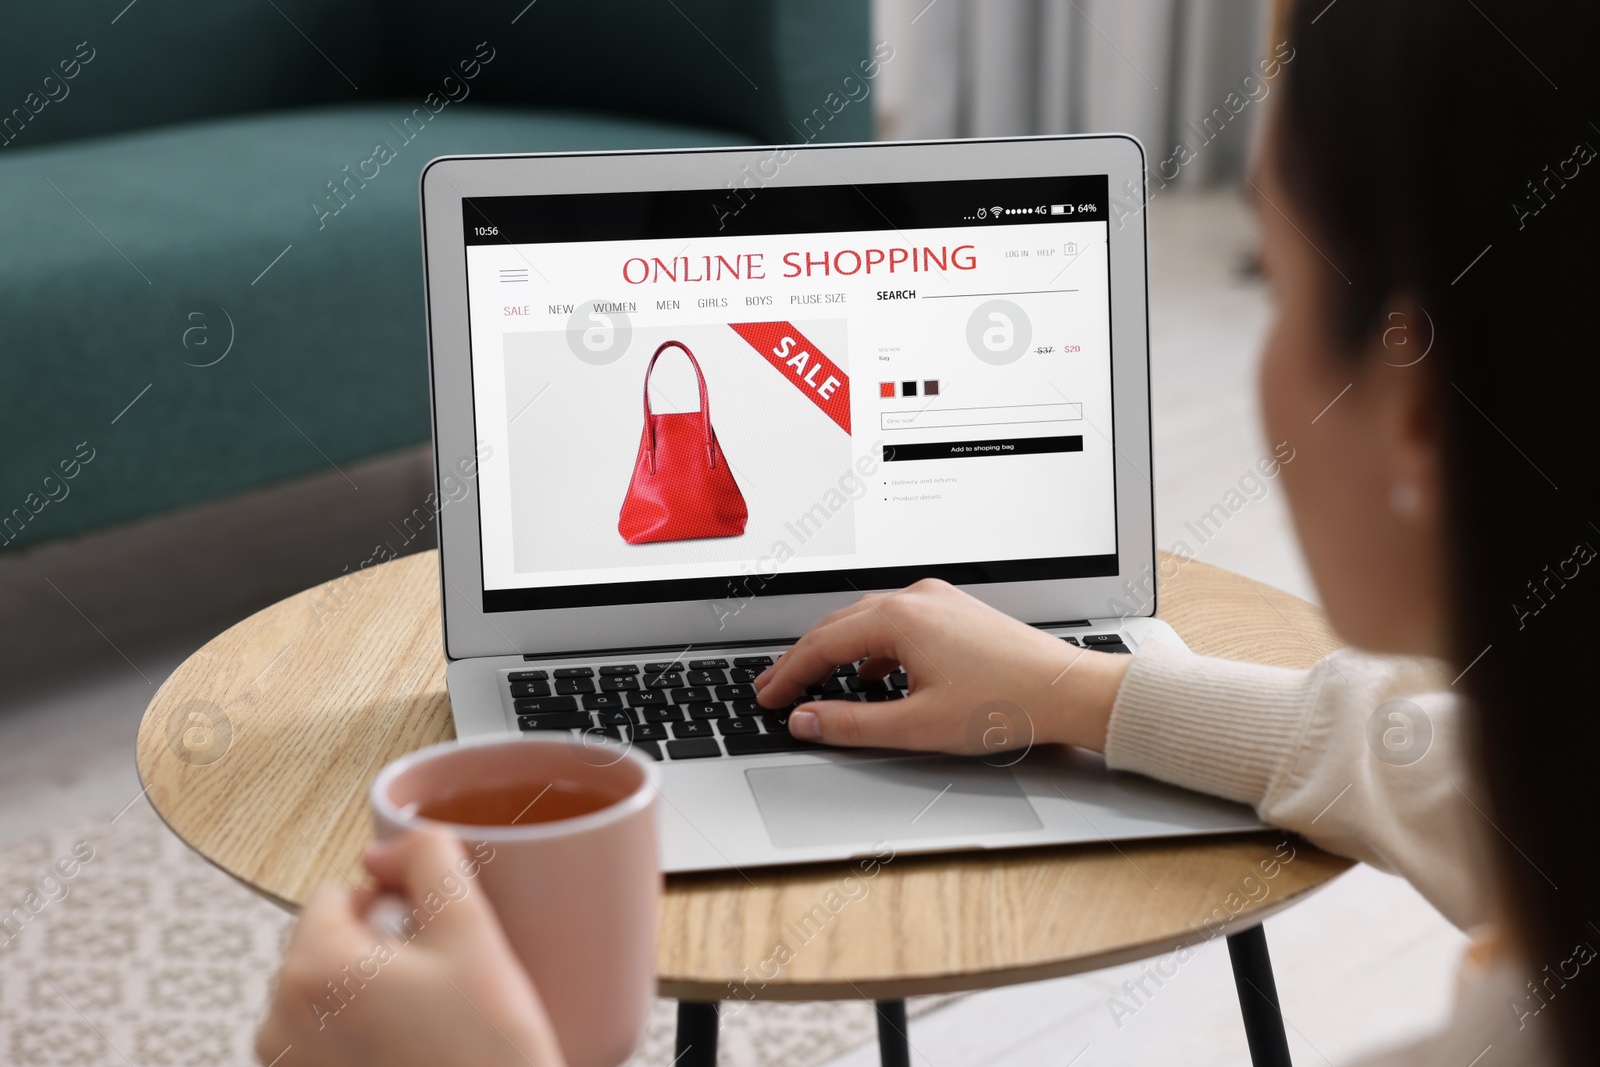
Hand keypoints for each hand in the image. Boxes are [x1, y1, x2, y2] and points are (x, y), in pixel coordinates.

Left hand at [256, 830, 564, 1066]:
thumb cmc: (485, 1058)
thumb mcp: (473, 934)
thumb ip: (430, 860)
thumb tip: (389, 845)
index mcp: (311, 969)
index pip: (340, 894)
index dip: (394, 904)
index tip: (435, 941)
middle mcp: (279, 1021)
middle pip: (330, 942)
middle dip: (380, 952)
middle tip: (440, 988)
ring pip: (330, 993)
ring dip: (371, 995)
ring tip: (429, 1027)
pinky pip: (327, 1041)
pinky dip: (363, 1038)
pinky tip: (413, 1054)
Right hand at [754, 578, 1130, 753]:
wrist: (1067, 690)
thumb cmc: (1006, 702)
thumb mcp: (916, 724)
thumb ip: (852, 724)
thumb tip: (807, 722)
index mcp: (899, 619)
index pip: (822, 645)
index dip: (788, 674)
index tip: (767, 697)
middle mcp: (916, 600)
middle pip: (838, 626)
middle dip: (804, 659)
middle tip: (776, 688)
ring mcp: (938, 602)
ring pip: (867, 622)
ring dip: (837, 651)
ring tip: (815, 681)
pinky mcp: (955, 613)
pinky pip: (896, 624)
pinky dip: (872, 648)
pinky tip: (875, 675)